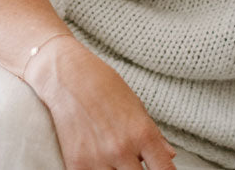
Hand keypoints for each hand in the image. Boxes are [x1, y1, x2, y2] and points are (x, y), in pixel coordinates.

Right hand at [29, 37, 175, 169]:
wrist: (65, 73)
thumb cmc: (102, 83)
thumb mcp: (135, 104)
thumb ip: (153, 135)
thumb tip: (169, 156)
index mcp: (141, 133)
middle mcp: (121, 150)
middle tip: (133, 161)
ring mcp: (97, 159)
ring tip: (114, 158)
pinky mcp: (76, 164)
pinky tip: (97, 160)